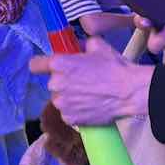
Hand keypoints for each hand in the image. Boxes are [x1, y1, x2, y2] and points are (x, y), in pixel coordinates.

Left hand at [31, 36, 150, 126]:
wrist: (129, 92)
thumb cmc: (114, 67)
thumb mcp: (97, 45)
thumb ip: (80, 45)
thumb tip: (76, 48)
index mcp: (59, 64)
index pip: (35, 65)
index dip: (42, 65)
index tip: (47, 67)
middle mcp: (56, 84)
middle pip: (53, 83)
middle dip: (64, 81)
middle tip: (82, 81)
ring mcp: (62, 104)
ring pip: (60, 98)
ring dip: (70, 97)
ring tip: (89, 95)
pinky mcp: (70, 119)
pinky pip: (68, 113)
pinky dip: (76, 111)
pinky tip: (90, 105)